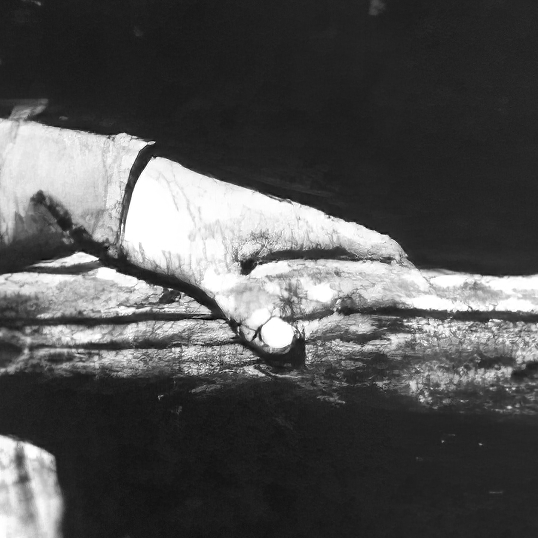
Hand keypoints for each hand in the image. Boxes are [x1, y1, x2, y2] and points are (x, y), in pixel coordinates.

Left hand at [112, 154, 407, 361]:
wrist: (116, 196)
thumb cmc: (168, 220)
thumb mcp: (209, 266)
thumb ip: (247, 304)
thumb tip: (286, 342)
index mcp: (292, 223)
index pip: (363, 241)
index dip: (395, 265)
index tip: (421, 292)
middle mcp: (282, 231)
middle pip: (340, 264)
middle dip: (362, 293)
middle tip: (387, 330)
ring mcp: (256, 243)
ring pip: (305, 276)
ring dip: (321, 304)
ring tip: (342, 339)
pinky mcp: (228, 256)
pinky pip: (271, 283)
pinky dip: (283, 305)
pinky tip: (281, 330)